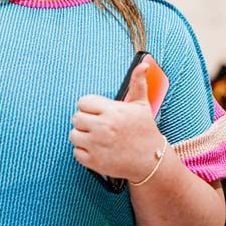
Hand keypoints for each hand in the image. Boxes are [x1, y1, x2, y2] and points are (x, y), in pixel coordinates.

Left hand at [69, 63, 165, 181]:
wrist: (152, 161)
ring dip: (82, 136)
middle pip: (76, 117)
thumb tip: (144, 63)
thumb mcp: (142, 105)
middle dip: (84, 121)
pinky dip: (83, 152)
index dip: (89, 107)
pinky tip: (96, 149)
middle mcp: (103, 127)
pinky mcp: (94, 162)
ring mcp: (97, 145)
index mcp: (112, 110)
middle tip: (96, 125)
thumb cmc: (145, 131)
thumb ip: (138, 82)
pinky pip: (76, 153)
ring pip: (73, 135)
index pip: (83, 102)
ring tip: (95, 137)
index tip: (97, 112)